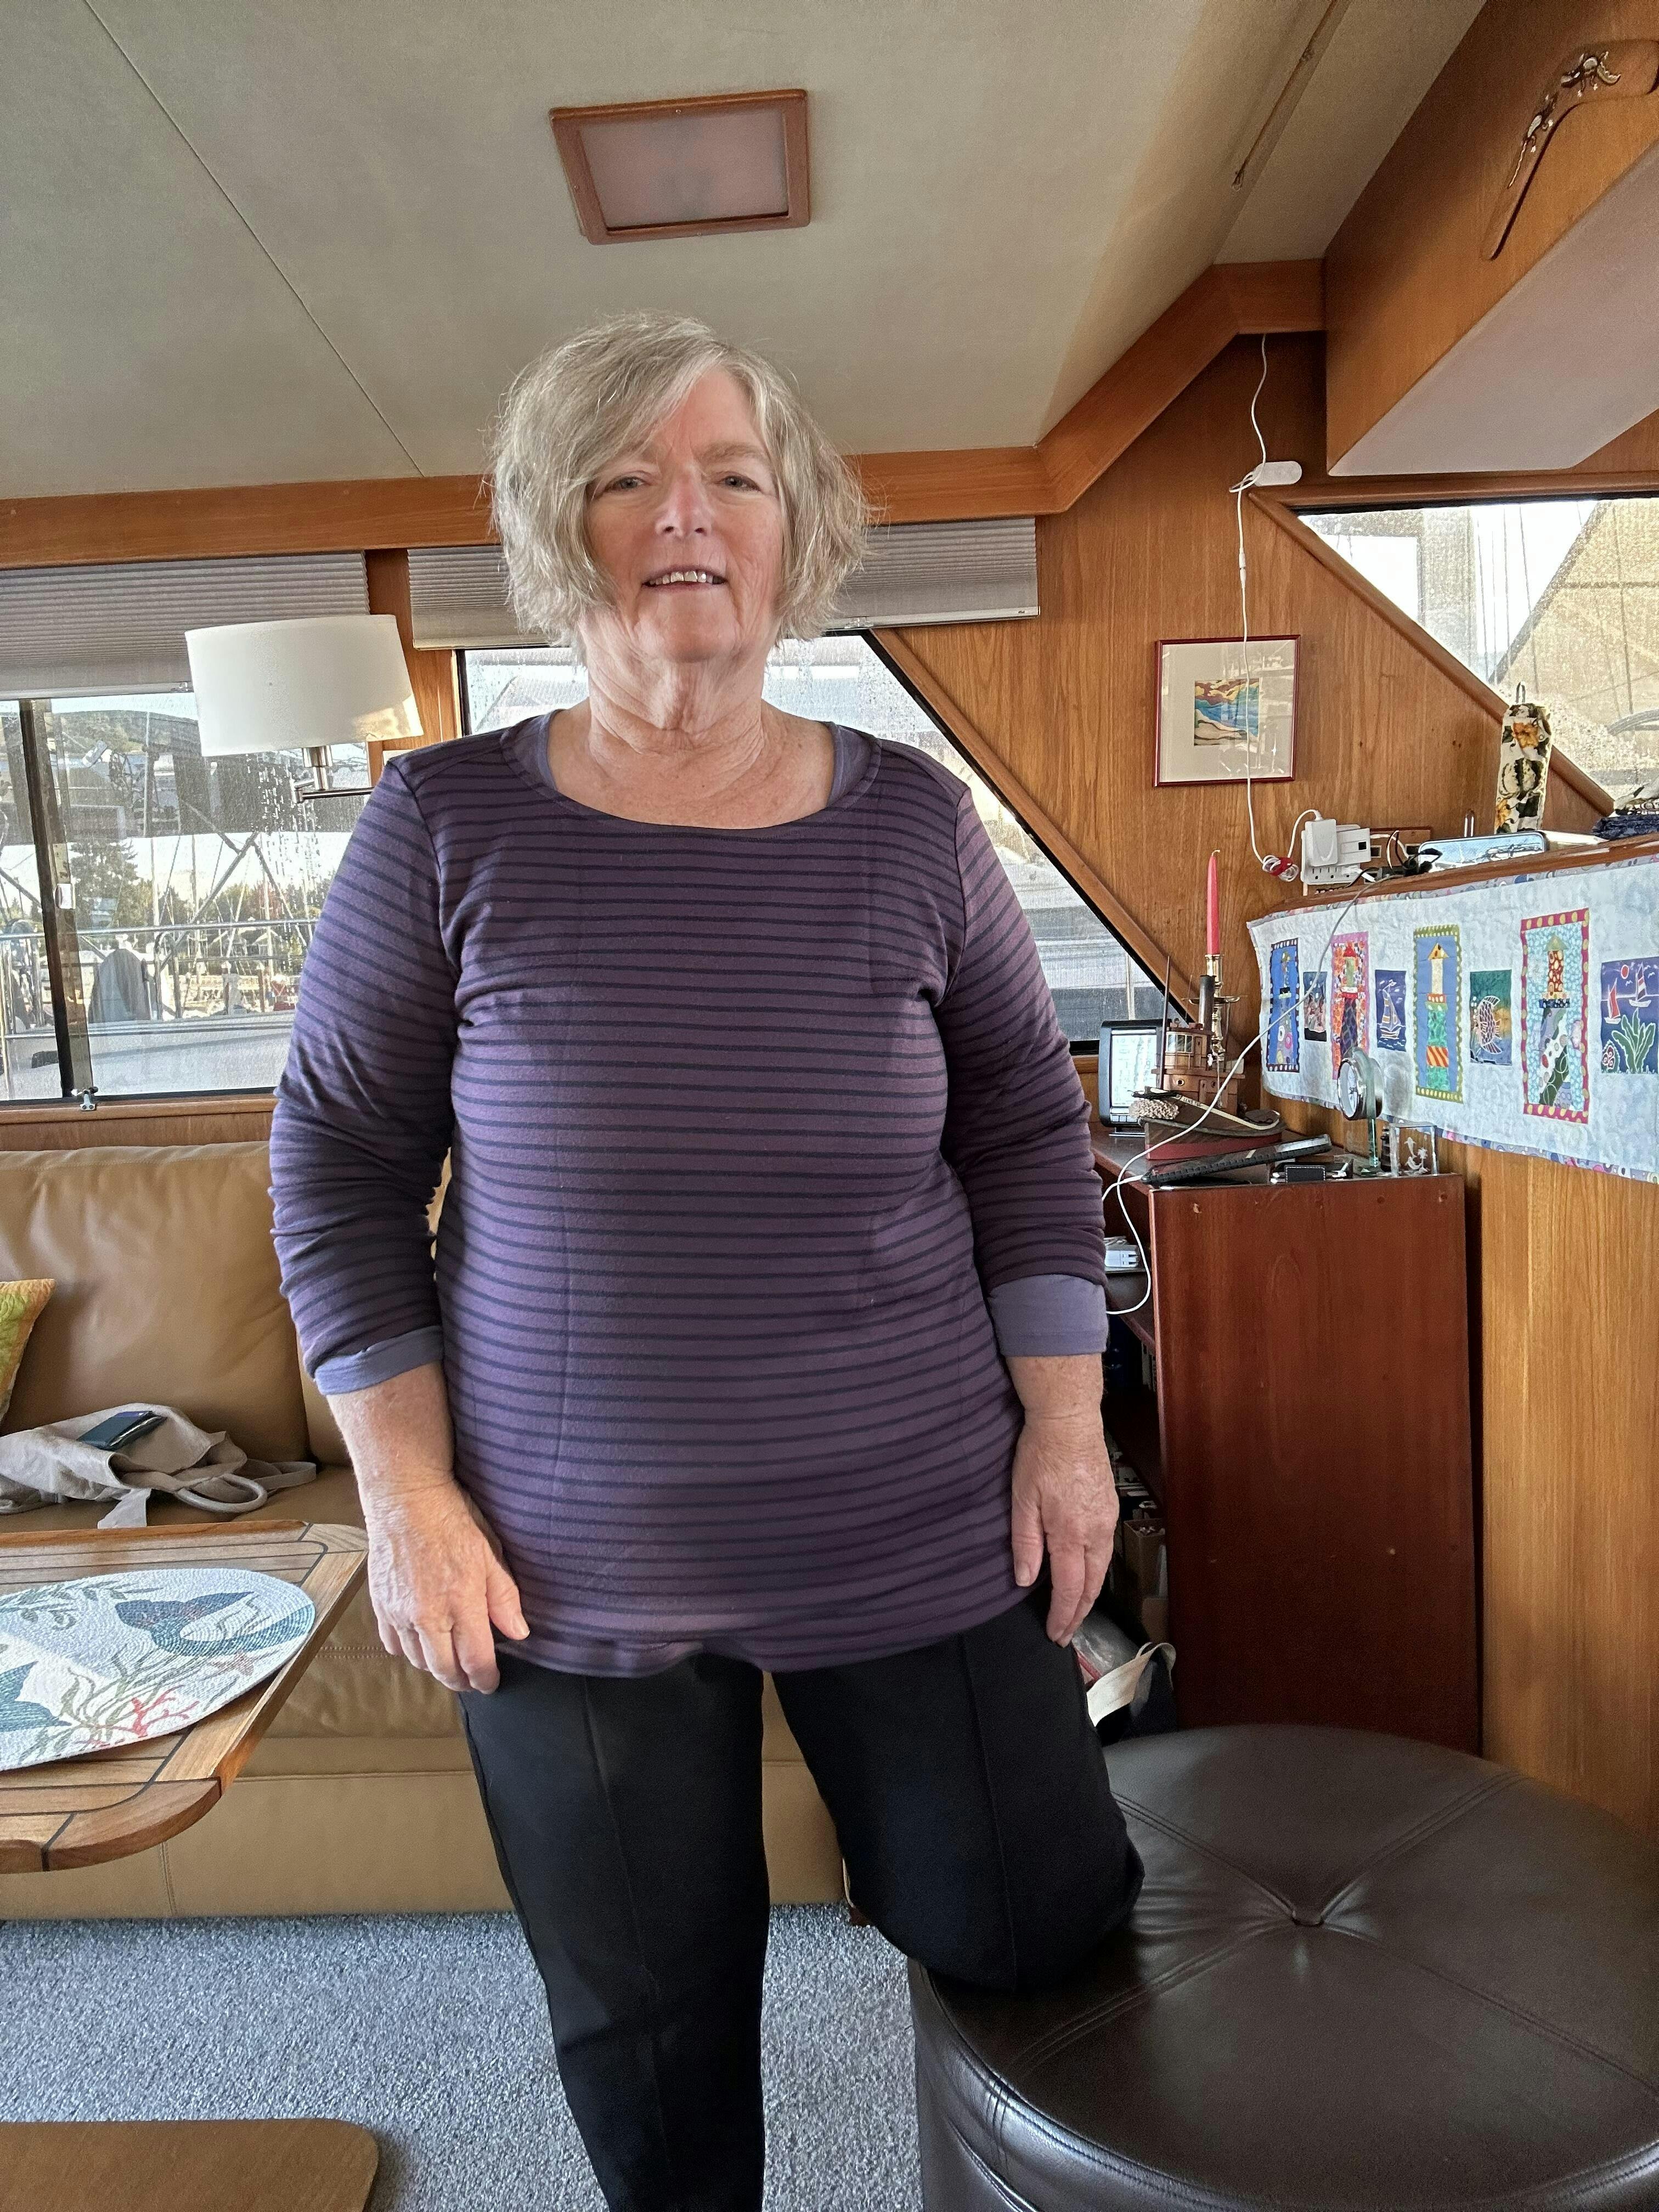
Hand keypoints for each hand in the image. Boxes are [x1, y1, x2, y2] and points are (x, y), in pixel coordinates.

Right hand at [363, 1477, 529, 1693]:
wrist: (406, 1499)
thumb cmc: (452, 1520)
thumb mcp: (490, 1554)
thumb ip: (504, 1598)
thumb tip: (519, 1632)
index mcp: (461, 1603)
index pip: (475, 1660)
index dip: (486, 1679)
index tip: (491, 1683)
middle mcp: (428, 1616)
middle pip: (444, 1670)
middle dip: (461, 1681)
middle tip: (472, 1680)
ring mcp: (400, 1613)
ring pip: (418, 1661)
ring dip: (436, 1667)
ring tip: (450, 1662)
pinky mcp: (380, 1607)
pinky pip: (393, 1645)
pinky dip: (409, 1651)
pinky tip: (422, 1643)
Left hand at [1009, 1411, 1118, 1643]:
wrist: (1069, 1421)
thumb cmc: (1040, 1455)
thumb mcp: (1021, 1499)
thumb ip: (1025, 1543)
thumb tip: (1026, 1581)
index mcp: (1070, 1533)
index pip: (1069, 1588)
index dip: (1062, 1615)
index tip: (1055, 1634)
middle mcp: (1095, 1531)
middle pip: (1092, 1585)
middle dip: (1079, 1614)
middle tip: (1066, 1634)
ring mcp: (1106, 1519)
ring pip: (1101, 1569)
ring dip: (1089, 1595)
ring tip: (1075, 1612)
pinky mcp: (1110, 1507)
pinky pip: (1104, 1549)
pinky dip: (1095, 1571)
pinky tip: (1085, 1574)